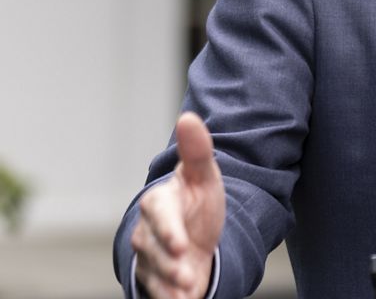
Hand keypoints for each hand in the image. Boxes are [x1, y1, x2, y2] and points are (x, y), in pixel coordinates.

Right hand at [131, 112, 225, 297]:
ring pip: (153, 272)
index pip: (158, 215)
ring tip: (188, 292)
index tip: (181, 244)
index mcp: (160, 203)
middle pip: (151, 248)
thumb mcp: (205, 176)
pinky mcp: (154, 278)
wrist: (198, 233)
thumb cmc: (199, 201)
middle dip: (168, 263)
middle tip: (187, 274)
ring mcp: (149, 257)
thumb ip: (197, 150)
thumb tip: (188, 117)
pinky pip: (155, 291)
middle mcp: (148, 231)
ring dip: (169, 285)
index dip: (167, 230)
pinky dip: (167, 298)